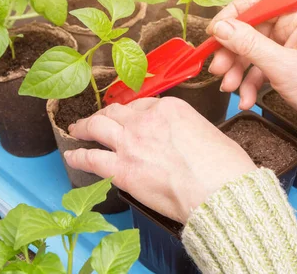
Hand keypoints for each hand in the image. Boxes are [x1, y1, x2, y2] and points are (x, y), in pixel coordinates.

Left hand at [64, 97, 256, 223]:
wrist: (219, 191)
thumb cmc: (224, 167)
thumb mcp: (210, 133)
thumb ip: (188, 131)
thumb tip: (184, 141)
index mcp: (171, 108)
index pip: (143, 105)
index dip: (133, 112)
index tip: (130, 118)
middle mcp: (146, 120)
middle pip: (116, 111)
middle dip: (104, 114)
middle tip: (97, 119)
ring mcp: (131, 143)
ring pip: (97, 126)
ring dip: (83, 127)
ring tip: (76, 130)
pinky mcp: (122, 170)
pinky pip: (91, 158)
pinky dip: (78, 156)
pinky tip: (72, 156)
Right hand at [207, 0, 296, 150]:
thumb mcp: (281, 66)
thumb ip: (249, 45)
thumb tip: (220, 27)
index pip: (258, 0)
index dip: (233, 14)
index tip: (214, 31)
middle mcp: (291, 25)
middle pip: (249, 29)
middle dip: (231, 52)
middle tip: (218, 69)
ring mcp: (286, 45)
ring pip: (249, 50)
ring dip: (236, 70)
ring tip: (230, 88)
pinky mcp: (283, 63)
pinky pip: (257, 66)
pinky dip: (248, 82)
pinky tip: (245, 99)